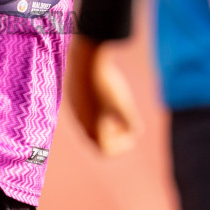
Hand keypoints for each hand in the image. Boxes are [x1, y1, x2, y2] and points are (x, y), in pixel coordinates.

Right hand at [65, 35, 138, 154]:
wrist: (86, 59)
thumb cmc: (108, 85)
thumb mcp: (124, 105)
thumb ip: (131, 123)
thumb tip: (136, 131)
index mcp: (93, 129)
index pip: (106, 150)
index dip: (121, 146)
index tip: (132, 134)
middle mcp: (81, 122)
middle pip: (96, 139)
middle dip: (113, 136)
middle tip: (126, 126)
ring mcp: (75, 109)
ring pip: (89, 123)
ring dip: (104, 123)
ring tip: (117, 111)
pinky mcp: (73, 96)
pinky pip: (85, 111)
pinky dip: (97, 111)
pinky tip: (106, 96)